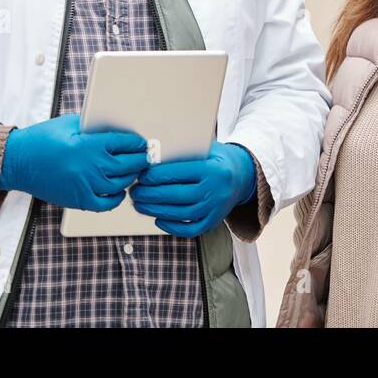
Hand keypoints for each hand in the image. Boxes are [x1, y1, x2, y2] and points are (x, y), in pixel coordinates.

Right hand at [0, 113, 148, 211]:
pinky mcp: (79, 200)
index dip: (137, 143)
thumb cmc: (40, 140)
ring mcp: (87, 186)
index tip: (141, 143)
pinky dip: (117, 198)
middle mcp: (92, 167)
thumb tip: (111, 126)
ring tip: (133, 170)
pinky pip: (107, 204)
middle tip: (144, 157)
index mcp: (91, 145)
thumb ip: (92, 125)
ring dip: (131, 177)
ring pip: (122, 184)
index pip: (126, 144)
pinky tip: (118, 190)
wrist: (17, 162)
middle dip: (140, 160)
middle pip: (130, 165)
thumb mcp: (68, 123)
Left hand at [129, 141, 256, 237]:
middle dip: (150, 194)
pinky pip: (190, 229)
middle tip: (134, 191)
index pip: (177, 173)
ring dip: (155, 210)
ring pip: (180, 213)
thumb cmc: (217, 159)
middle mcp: (215, 191)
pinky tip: (158, 219)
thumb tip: (151, 159)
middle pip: (176, 195)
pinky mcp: (214, 221)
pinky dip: (172, 226)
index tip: (140, 175)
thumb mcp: (204, 149)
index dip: (154, 176)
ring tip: (140, 204)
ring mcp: (215, 209)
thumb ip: (182, 153)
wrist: (242, 176)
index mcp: (212, 169)